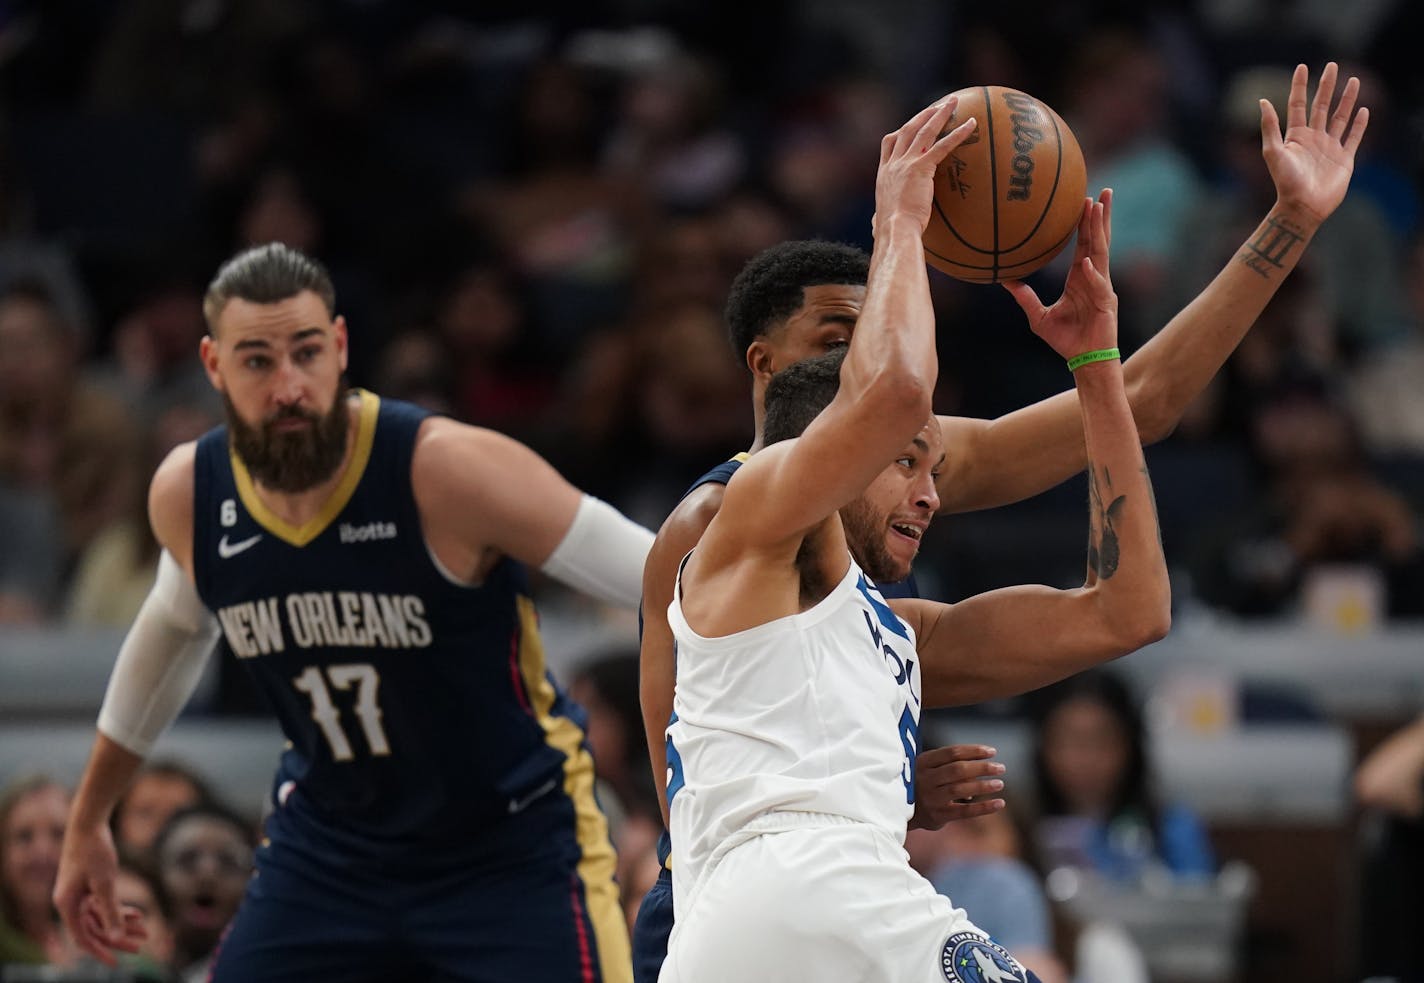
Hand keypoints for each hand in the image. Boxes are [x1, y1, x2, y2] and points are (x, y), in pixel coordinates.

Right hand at [53, 823, 144, 964]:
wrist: (89, 822)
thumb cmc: (94, 850)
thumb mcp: (105, 882)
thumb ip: (110, 911)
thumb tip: (115, 938)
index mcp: (67, 905)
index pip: (82, 937)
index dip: (100, 951)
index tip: (116, 963)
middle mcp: (69, 903)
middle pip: (94, 929)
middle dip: (118, 938)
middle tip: (141, 946)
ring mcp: (77, 895)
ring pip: (100, 918)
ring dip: (121, 924)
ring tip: (146, 930)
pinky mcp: (86, 887)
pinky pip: (102, 906)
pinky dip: (118, 910)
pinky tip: (137, 914)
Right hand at [873, 95, 976, 234]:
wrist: (895, 230)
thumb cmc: (890, 232)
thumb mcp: (879, 221)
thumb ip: (878, 217)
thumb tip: (874, 226)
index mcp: (884, 173)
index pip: (889, 143)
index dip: (901, 131)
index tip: (911, 123)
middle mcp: (893, 163)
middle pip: (907, 129)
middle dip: (923, 115)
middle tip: (937, 105)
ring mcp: (906, 163)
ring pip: (924, 131)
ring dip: (939, 114)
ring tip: (953, 102)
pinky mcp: (921, 168)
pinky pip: (942, 146)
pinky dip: (958, 133)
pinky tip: (971, 124)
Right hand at [909, 743, 1006, 830]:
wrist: (898, 810)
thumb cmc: (920, 784)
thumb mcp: (928, 770)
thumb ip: (950, 767)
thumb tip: (980, 773)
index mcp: (923, 762)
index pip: (952, 752)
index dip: (974, 751)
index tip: (992, 752)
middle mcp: (925, 778)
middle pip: (958, 769)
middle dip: (982, 768)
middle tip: (1001, 768)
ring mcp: (931, 797)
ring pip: (960, 789)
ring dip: (983, 786)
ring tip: (999, 783)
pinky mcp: (937, 815)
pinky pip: (964, 811)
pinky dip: (983, 807)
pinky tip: (999, 803)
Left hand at [1002, 189, 1117, 359]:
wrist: (1083, 361)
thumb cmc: (1066, 339)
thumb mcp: (1038, 316)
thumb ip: (1024, 297)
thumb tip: (1004, 281)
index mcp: (1080, 278)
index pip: (1084, 244)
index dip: (1085, 223)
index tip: (1084, 200)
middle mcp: (1094, 278)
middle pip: (1099, 241)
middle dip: (1101, 216)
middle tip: (1105, 191)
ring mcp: (1103, 289)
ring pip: (1102, 255)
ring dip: (1099, 232)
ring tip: (1098, 209)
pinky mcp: (1106, 304)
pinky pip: (1098, 286)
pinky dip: (1092, 275)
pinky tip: (1085, 263)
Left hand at [1261, 62, 1368, 226]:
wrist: (1303, 207)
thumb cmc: (1285, 182)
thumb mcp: (1273, 152)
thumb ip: (1269, 126)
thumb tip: (1261, 101)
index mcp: (1295, 136)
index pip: (1297, 105)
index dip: (1299, 86)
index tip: (1302, 66)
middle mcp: (1313, 139)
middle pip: (1321, 106)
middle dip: (1326, 86)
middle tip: (1332, 65)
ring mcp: (1329, 148)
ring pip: (1340, 117)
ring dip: (1347, 100)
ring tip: (1354, 80)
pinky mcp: (1344, 159)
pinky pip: (1354, 137)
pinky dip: (1359, 124)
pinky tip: (1364, 110)